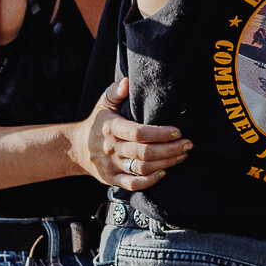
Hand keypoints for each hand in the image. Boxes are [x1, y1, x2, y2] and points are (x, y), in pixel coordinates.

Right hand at [71, 79, 190, 190]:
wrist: (77, 148)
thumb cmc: (98, 123)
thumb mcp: (103, 104)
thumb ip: (116, 92)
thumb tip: (127, 81)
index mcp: (112, 128)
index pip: (138, 132)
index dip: (160, 133)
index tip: (178, 131)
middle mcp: (112, 148)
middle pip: (144, 152)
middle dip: (170, 149)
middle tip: (188, 144)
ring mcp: (112, 165)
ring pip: (142, 169)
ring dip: (166, 164)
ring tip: (182, 156)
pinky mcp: (113, 179)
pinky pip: (133, 184)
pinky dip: (150, 181)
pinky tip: (165, 173)